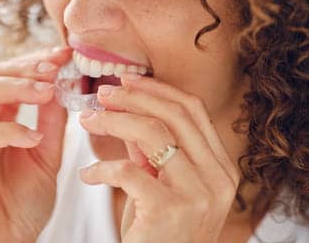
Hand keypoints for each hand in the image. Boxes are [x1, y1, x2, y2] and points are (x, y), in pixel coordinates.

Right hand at [0, 46, 71, 242]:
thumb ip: (52, 121)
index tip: (64, 56)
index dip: (34, 62)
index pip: (6, 75)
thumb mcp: (46, 155)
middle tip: (56, 67)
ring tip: (48, 91)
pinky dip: (9, 130)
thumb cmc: (21, 206)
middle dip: (25, 67)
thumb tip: (63, 83)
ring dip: (18, 87)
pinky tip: (33, 138)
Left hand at [78, 73, 239, 242]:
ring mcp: (199, 194)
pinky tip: (87, 175)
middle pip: (176, 114)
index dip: (158, 89)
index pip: (193, 110)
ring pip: (153, 134)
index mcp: (221, 167)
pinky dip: (102, 169)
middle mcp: (218, 178)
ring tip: (87, 122)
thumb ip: (153, 152)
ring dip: (114, 122)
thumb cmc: (160, 237)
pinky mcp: (171, 211)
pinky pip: (130, 173)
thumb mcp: (163, 188)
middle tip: (102, 93)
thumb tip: (128, 111)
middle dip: (134, 96)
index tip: (127, 81)